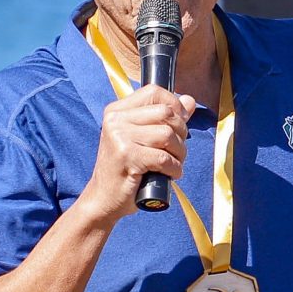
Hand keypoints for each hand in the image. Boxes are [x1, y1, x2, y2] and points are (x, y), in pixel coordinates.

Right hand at [79, 84, 197, 225]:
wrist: (103, 198)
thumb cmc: (125, 169)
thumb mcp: (142, 139)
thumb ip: (165, 118)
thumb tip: (189, 101)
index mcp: (117, 111)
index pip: (154, 92)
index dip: (175, 105)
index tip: (179, 124)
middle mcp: (115, 120)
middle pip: (166, 113)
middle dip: (181, 133)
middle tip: (177, 150)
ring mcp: (119, 137)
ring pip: (168, 135)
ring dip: (180, 153)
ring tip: (174, 164)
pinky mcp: (126, 156)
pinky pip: (164, 158)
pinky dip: (174, 168)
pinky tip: (170, 174)